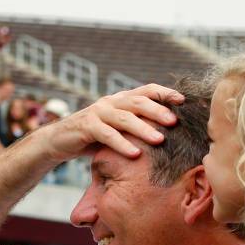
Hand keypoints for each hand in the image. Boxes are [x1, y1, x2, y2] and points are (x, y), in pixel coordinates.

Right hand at [37, 84, 183, 163]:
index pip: (146, 90)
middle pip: (138, 102)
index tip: (184, 101)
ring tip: (160, 140)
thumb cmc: (95, 138)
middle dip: (158, 111)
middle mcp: (111, 102)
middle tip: (174, 122)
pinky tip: (135, 154)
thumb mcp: (118, 130)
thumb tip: (170, 136)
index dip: (165, 93)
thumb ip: (137, 127)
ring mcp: (98, 113)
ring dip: (143, 129)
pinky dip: (122, 144)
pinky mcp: (86, 126)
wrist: (61, 141)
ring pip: (124, 118)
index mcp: (121, 100)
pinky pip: (107, 134)